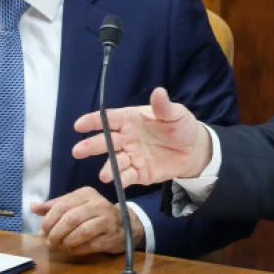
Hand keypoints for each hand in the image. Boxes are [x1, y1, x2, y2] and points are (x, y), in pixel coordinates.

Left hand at [31, 187, 143, 255]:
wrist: (124, 224)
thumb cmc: (94, 214)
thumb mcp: (75, 205)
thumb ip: (54, 206)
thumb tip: (33, 207)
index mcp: (86, 193)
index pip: (62, 205)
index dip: (48, 220)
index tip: (42, 231)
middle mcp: (98, 204)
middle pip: (71, 219)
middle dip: (56, 233)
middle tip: (50, 242)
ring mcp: (107, 220)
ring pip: (81, 232)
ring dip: (66, 242)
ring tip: (61, 246)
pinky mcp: (111, 236)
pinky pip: (89, 245)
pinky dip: (77, 250)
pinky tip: (72, 249)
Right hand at [72, 87, 211, 186]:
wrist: (195, 150)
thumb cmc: (181, 126)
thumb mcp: (176, 114)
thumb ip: (164, 107)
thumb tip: (159, 92)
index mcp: (131, 119)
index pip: (109, 119)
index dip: (93, 121)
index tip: (79, 125)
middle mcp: (127, 138)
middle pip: (106, 141)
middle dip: (91, 146)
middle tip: (78, 150)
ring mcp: (132, 156)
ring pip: (115, 161)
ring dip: (107, 167)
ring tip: (104, 175)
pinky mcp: (139, 173)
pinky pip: (127, 176)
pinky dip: (121, 179)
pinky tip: (116, 181)